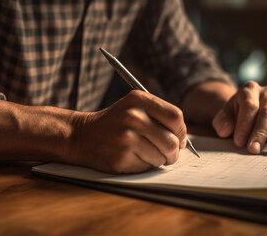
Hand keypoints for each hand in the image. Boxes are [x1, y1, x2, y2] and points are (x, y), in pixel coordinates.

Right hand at [71, 90, 186, 173]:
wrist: (83, 136)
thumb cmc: (115, 123)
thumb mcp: (133, 107)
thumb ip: (158, 116)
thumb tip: (183, 140)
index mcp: (139, 100)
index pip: (175, 117)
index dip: (181, 132)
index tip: (178, 139)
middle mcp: (133, 116)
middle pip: (172, 141)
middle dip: (173, 152)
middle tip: (168, 154)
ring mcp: (127, 137)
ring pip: (162, 157)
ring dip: (158, 159)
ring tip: (144, 153)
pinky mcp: (122, 156)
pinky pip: (148, 166)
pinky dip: (145, 165)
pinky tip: (132, 157)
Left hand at [212, 81, 266, 154]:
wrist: (243, 113)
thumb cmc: (233, 115)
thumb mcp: (223, 116)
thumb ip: (221, 122)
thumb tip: (226, 130)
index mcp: (249, 89)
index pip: (250, 106)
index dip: (244, 125)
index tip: (239, 142)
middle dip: (260, 133)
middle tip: (254, 149)